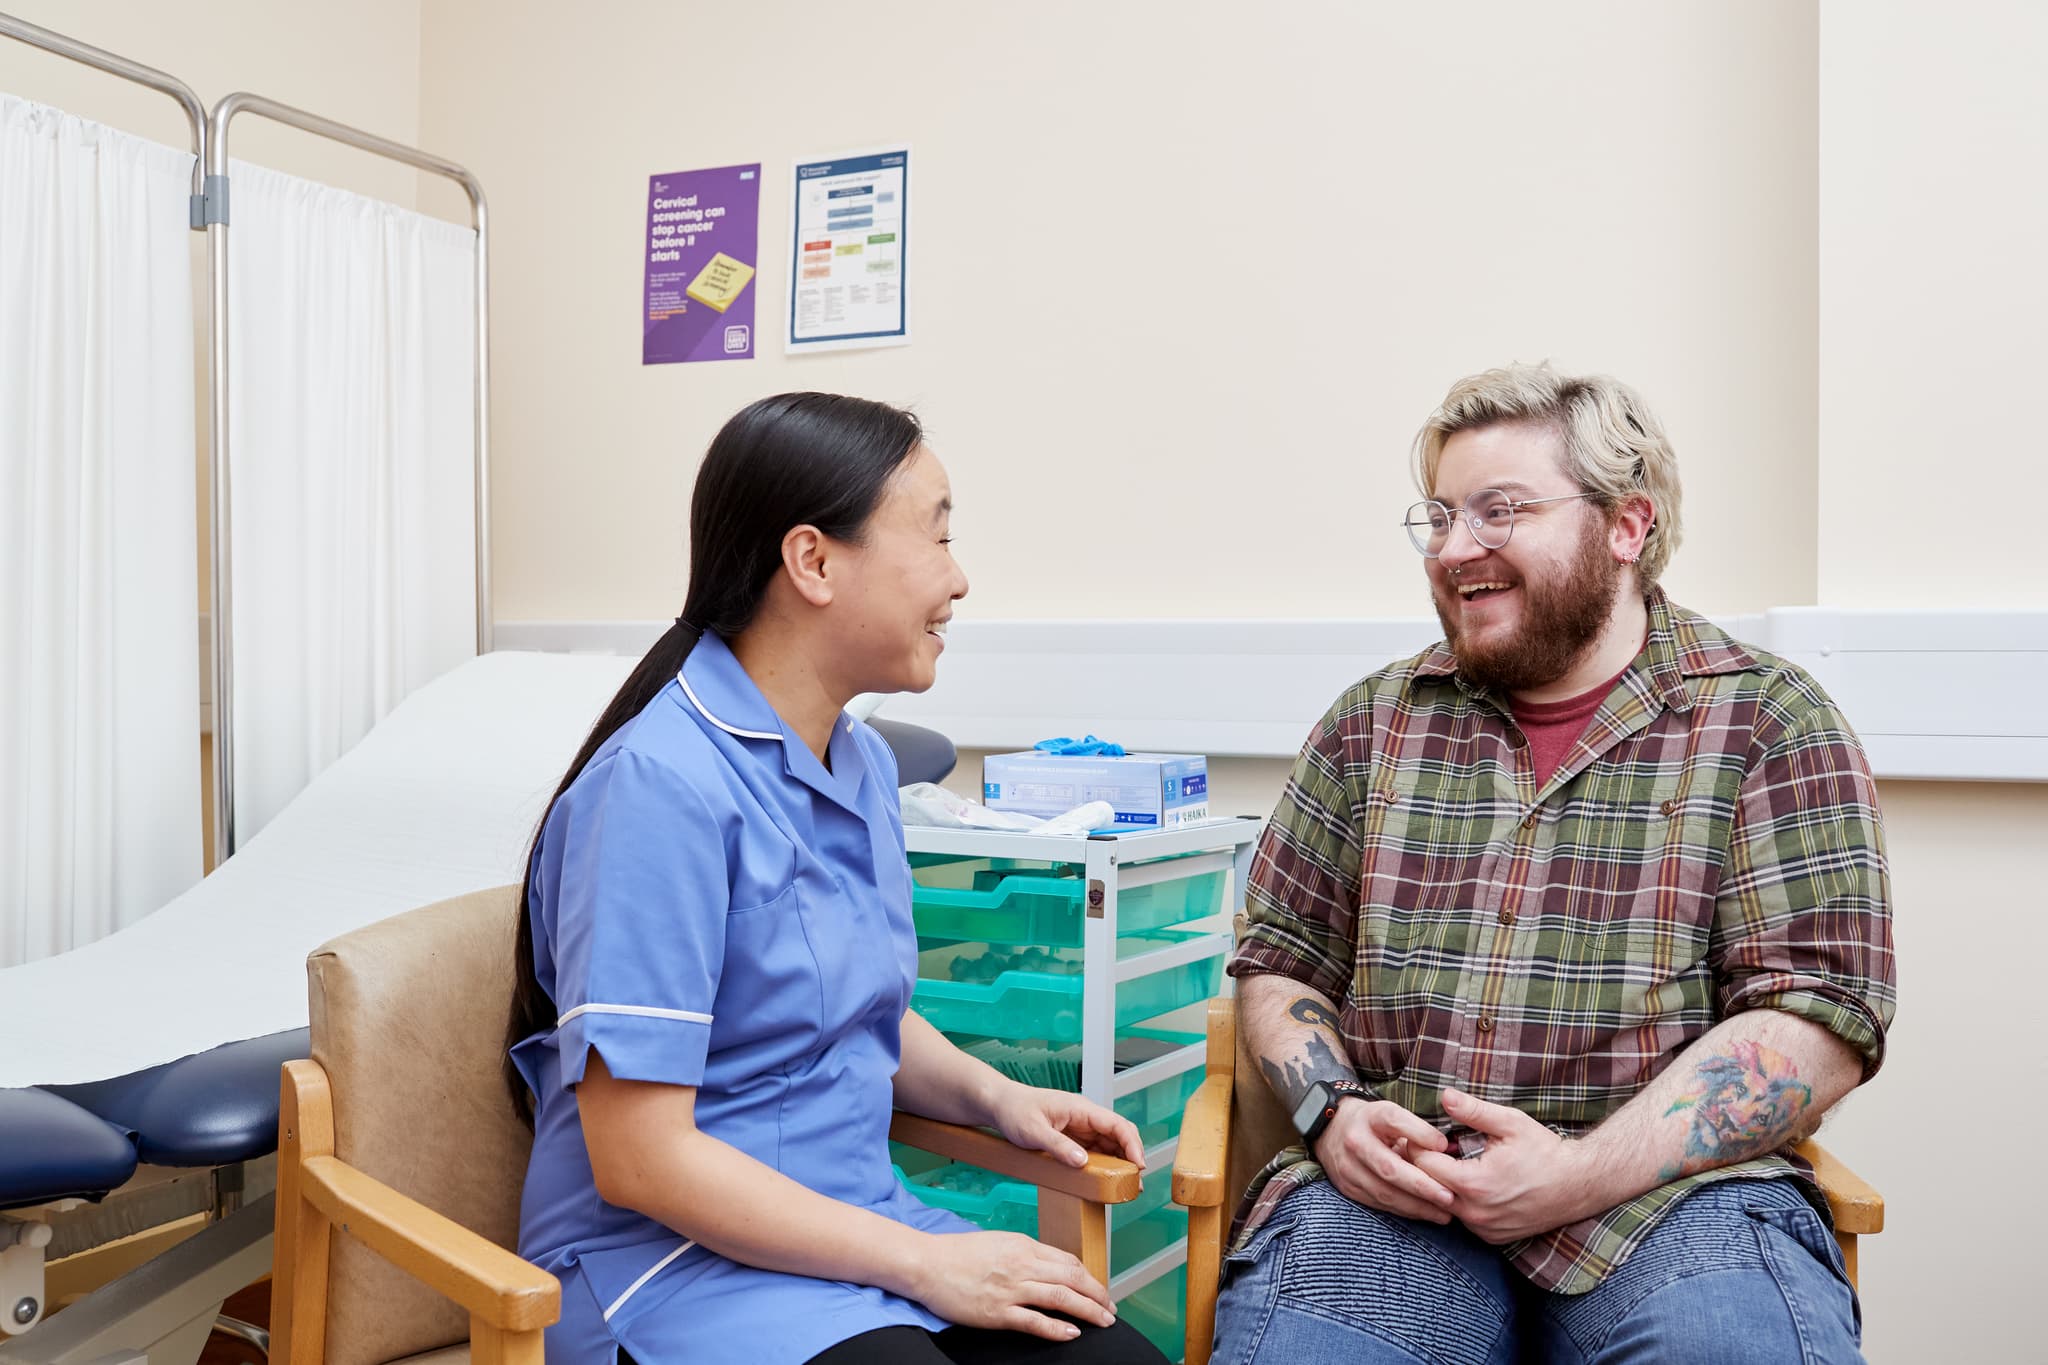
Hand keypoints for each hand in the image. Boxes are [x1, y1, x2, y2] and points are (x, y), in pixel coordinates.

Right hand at [910, 1229, 1115, 1339]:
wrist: (926, 1264)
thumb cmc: (958, 1253)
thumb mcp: (999, 1242)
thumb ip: (1026, 1253)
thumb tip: (1051, 1268)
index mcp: (1023, 1245)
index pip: (1068, 1261)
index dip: (1090, 1278)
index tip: (1100, 1290)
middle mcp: (1022, 1265)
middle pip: (1073, 1279)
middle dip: (1098, 1295)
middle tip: (1112, 1309)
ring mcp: (1010, 1289)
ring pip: (1061, 1298)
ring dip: (1088, 1310)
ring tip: (1104, 1321)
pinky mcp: (997, 1313)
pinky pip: (1035, 1322)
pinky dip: (1057, 1328)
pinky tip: (1072, 1333)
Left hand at [990, 1083, 1146, 1169]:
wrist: (999, 1105)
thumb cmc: (1014, 1111)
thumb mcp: (1033, 1131)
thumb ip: (1058, 1146)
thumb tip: (1082, 1162)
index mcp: (1080, 1108)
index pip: (1117, 1124)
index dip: (1132, 1144)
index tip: (1139, 1164)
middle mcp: (1085, 1117)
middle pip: (1119, 1135)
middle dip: (1131, 1157)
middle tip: (1134, 1183)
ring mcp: (1080, 1128)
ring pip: (1110, 1144)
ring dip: (1120, 1163)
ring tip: (1125, 1186)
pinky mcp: (1073, 1138)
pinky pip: (1096, 1151)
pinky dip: (1104, 1165)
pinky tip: (1106, 1180)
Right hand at [1313, 1096, 1455, 1223]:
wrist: (1330, 1129)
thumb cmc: (1372, 1122)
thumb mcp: (1390, 1114)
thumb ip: (1415, 1129)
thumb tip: (1446, 1149)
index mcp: (1370, 1117)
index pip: (1394, 1121)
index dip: (1419, 1133)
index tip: (1443, 1144)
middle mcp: (1356, 1141)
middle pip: (1389, 1167)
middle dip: (1421, 1185)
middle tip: (1449, 1197)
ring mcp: (1348, 1167)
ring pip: (1385, 1192)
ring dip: (1417, 1206)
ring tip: (1444, 1213)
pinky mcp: (1347, 1187)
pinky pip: (1379, 1203)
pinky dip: (1404, 1210)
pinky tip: (1425, 1213)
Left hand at [1409, 1088, 1595, 1243]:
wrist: (1578, 1184)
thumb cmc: (1545, 1151)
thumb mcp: (1510, 1123)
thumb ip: (1473, 1110)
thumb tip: (1444, 1095)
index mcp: (1474, 1184)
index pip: (1423, 1165)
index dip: (1420, 1146)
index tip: (1427, 1134)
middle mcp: (1475, 1213)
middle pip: (1428, 1188)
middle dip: (1426, 1166)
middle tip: (1435, 1147)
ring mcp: (1484, 1229)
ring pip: (1444, 1206)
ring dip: (1442, 1186)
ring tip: (1452, 1163)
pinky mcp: (1492, 1237)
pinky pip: (1463, 1219)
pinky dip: (1461, 1202)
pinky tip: (1471, 1184)